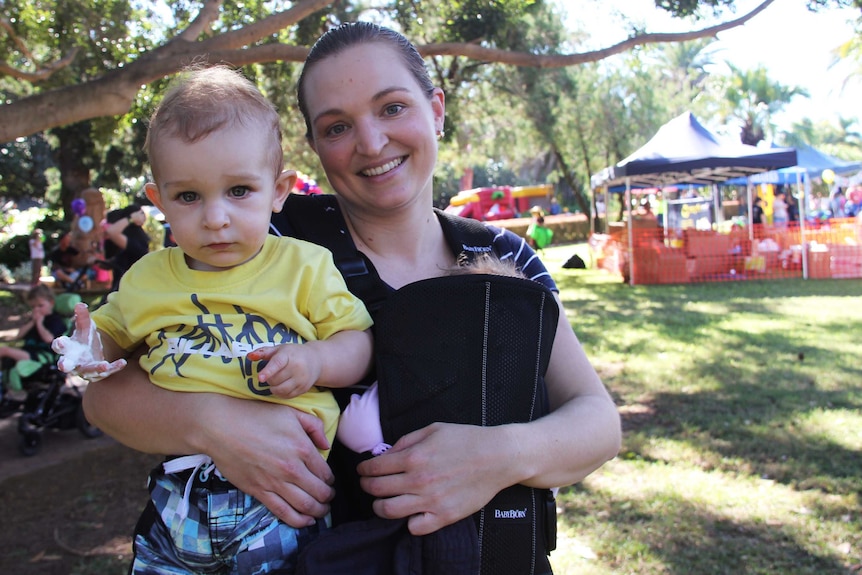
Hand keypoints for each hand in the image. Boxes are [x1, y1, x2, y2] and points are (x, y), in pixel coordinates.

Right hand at [52, 302, 125, 379]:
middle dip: (65, 364)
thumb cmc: (84, 341)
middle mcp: (73, 361)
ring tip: (103, 365)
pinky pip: (106, 373)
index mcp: (68, 348)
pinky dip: (114, 368)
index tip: (59, 342)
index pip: (60, 346)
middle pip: (67, 363)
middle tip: (63, 365)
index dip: (59, 344)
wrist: (93, 356)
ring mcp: (85, 369)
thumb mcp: (85, 328)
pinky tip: (123, 362)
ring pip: (88, 371)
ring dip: (95, 368)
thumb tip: (79, 304)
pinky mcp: (98, 374)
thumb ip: (82, 318)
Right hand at [201, 396, 335, 526]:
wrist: (220, 427)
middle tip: (329, 497)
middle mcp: (291, 469)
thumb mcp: (290, 412)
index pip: (325, 472)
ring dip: (318, 511)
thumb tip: (326, 446)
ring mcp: (275, 482)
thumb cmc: (255, 416)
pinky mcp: (259, 491)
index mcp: (302, 448)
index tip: (329, 480)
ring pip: (305, 506)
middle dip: (328, 497)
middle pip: (319, 492)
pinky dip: (299, 521)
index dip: (331, 479)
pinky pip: (283, 512)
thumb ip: (314, 427)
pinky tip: (307, 521)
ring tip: (321, 510)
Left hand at [248, 343, 322, 398]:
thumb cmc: (293, 354)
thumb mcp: (279, 349)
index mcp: (289, 355)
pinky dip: (281, 393)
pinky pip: (287, 396)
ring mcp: (301, 379)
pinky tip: (282, 386)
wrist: (315, 360)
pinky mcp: (304, 388)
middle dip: (269, 379)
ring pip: (281, 390)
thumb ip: (263, 352)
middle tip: (272, 374)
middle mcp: (297, 367)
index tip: (260, 378)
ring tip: (275, 381)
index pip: (277, 364)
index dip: (268, 371)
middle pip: (275, 379)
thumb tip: (249, 356)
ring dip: (274, 388)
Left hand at [357, 422, 510, 535]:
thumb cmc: (467, 440)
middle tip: (367, 484)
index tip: (363, 471)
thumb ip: (406, 441)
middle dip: (366, 486)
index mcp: (414, 457)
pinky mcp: (445, 516)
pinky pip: (415, 528)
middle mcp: (419, 481)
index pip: (374, 468)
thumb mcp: (433, 429)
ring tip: (382, 502)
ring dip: (379, 506)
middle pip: (376, 490)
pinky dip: (408, 522)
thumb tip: (386, 454)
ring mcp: (431, 501)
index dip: (363, 470)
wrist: (498, 457)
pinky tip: (410, 513)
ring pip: (389, 511)